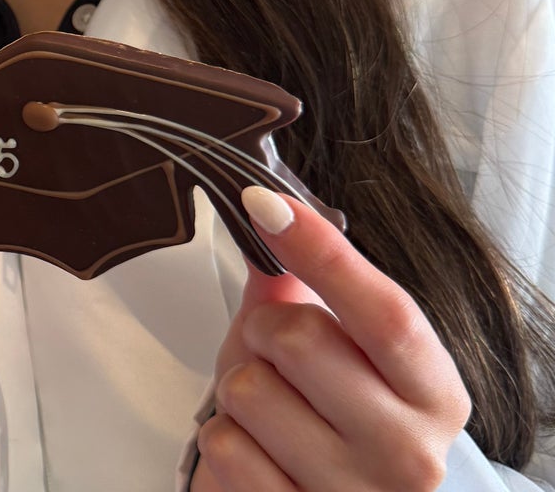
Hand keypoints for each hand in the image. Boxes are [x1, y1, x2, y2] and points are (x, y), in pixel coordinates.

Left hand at [192, 187, 471, 491]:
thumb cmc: (327, 418)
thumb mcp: (332, 347)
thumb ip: (304, 281)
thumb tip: (267, 210)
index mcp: (433, 395)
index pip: (387, 314)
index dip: (323, 251)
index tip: (266, 203)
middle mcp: (409, 455)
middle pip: (299, 339)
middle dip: (263, 332)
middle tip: (276, 357)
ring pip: (248, 391)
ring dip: (238, 391)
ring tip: (269, 413)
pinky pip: (225, 447)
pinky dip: (225, 441)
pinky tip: (258, 454)